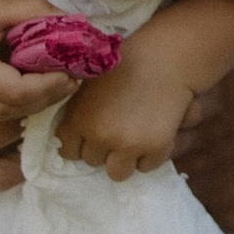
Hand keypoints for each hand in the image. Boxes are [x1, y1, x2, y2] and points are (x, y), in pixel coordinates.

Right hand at [0, 0, 68, 119]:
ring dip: (38, 102)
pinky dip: (21, 103)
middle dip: (50, 95)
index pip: (18, 92)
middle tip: (73, 78)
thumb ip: (34, 11)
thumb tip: (74, 23)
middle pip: (17, 109)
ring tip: (59, 82)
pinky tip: (36, 88)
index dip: (50, 86)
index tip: (71, 72)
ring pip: (9, 117)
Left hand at [58, 54, 197, 180]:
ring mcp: (127, 145)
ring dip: (124, 160)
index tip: (92, 136)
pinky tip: (154, 134)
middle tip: (118, 130)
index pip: (68, 151)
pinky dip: (150, 156)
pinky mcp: (154, 148)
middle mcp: (100, 136)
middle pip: (92, 161)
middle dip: (103, 149)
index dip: (81, 144)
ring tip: (134, 139)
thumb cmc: (125, 65)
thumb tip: (71, 139)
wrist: (164, 59)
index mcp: (79, 119)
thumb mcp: (90, 85)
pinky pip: (146, 167)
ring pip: (117, 173)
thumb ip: (78, 112)